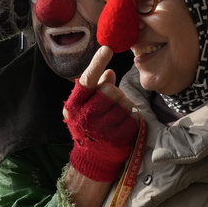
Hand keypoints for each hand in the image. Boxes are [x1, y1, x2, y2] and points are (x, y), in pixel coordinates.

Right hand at [63, 46, 139, 182]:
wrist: (92, 158)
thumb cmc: (89, 124)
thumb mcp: (85, 106)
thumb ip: (96, 87)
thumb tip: (110, 73)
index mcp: (74, 105)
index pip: (87, 80)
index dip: (97, 63)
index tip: (107, 48)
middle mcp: (85, 117)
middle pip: (110, 90)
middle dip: (115, 92)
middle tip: (112, 101)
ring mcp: (101, 129)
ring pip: (125, 103)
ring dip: (125, 105)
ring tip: (116, 114)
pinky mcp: (118, 138)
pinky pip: (133, 117)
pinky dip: (131, 117)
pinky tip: (122, 124)